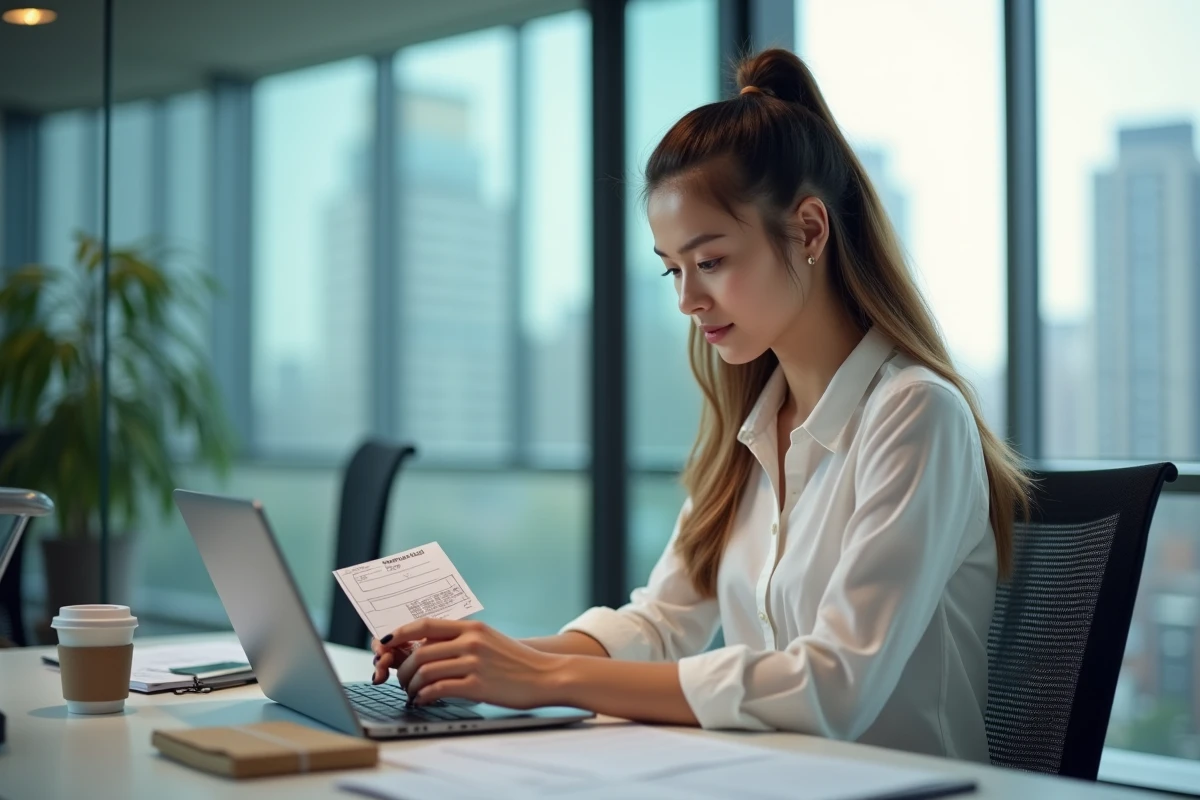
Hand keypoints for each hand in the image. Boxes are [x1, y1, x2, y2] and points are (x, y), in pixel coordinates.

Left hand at [375, 619, 566, 708]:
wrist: (547, 676)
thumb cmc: (518, 662)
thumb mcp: (490, 640)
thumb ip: (462, 640)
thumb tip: (428, 646)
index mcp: (472, 627)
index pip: (426, 624)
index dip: (400, 632)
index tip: (386, 642)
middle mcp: (471, 641)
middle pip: (421, 652)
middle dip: (404, 669)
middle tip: (403, 681)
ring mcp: (474, 663)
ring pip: (425, 671)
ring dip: (412, 685)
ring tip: (413, 693)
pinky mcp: (477, 686)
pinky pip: (438, 690)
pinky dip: (424, 696)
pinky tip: (425, 700)